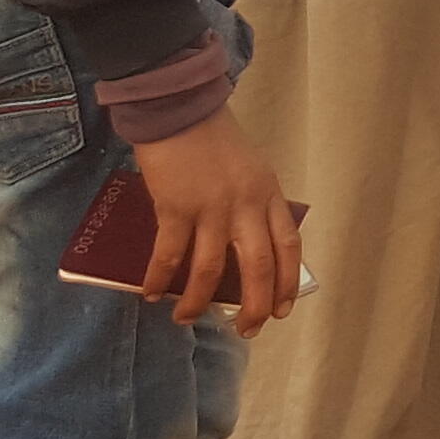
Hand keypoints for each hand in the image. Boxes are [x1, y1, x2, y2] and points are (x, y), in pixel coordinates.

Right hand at [130, 107, 299, 331]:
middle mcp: (246, 205)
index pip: (287, 246)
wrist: (180, 108)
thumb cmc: (213, 137)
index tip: (279, 310)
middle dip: (253, 307)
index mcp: (268, 194)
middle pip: (258, 267)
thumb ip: (252, 204)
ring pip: (212, 271)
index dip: (285, 283)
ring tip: (186, 318)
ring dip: (199, 301)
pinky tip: (152, 293)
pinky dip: (160, 279)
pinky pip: (169, 255)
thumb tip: (243, 247)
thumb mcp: (250, 169)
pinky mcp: (176, 207)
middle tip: (244, 331)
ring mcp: (212, 208)